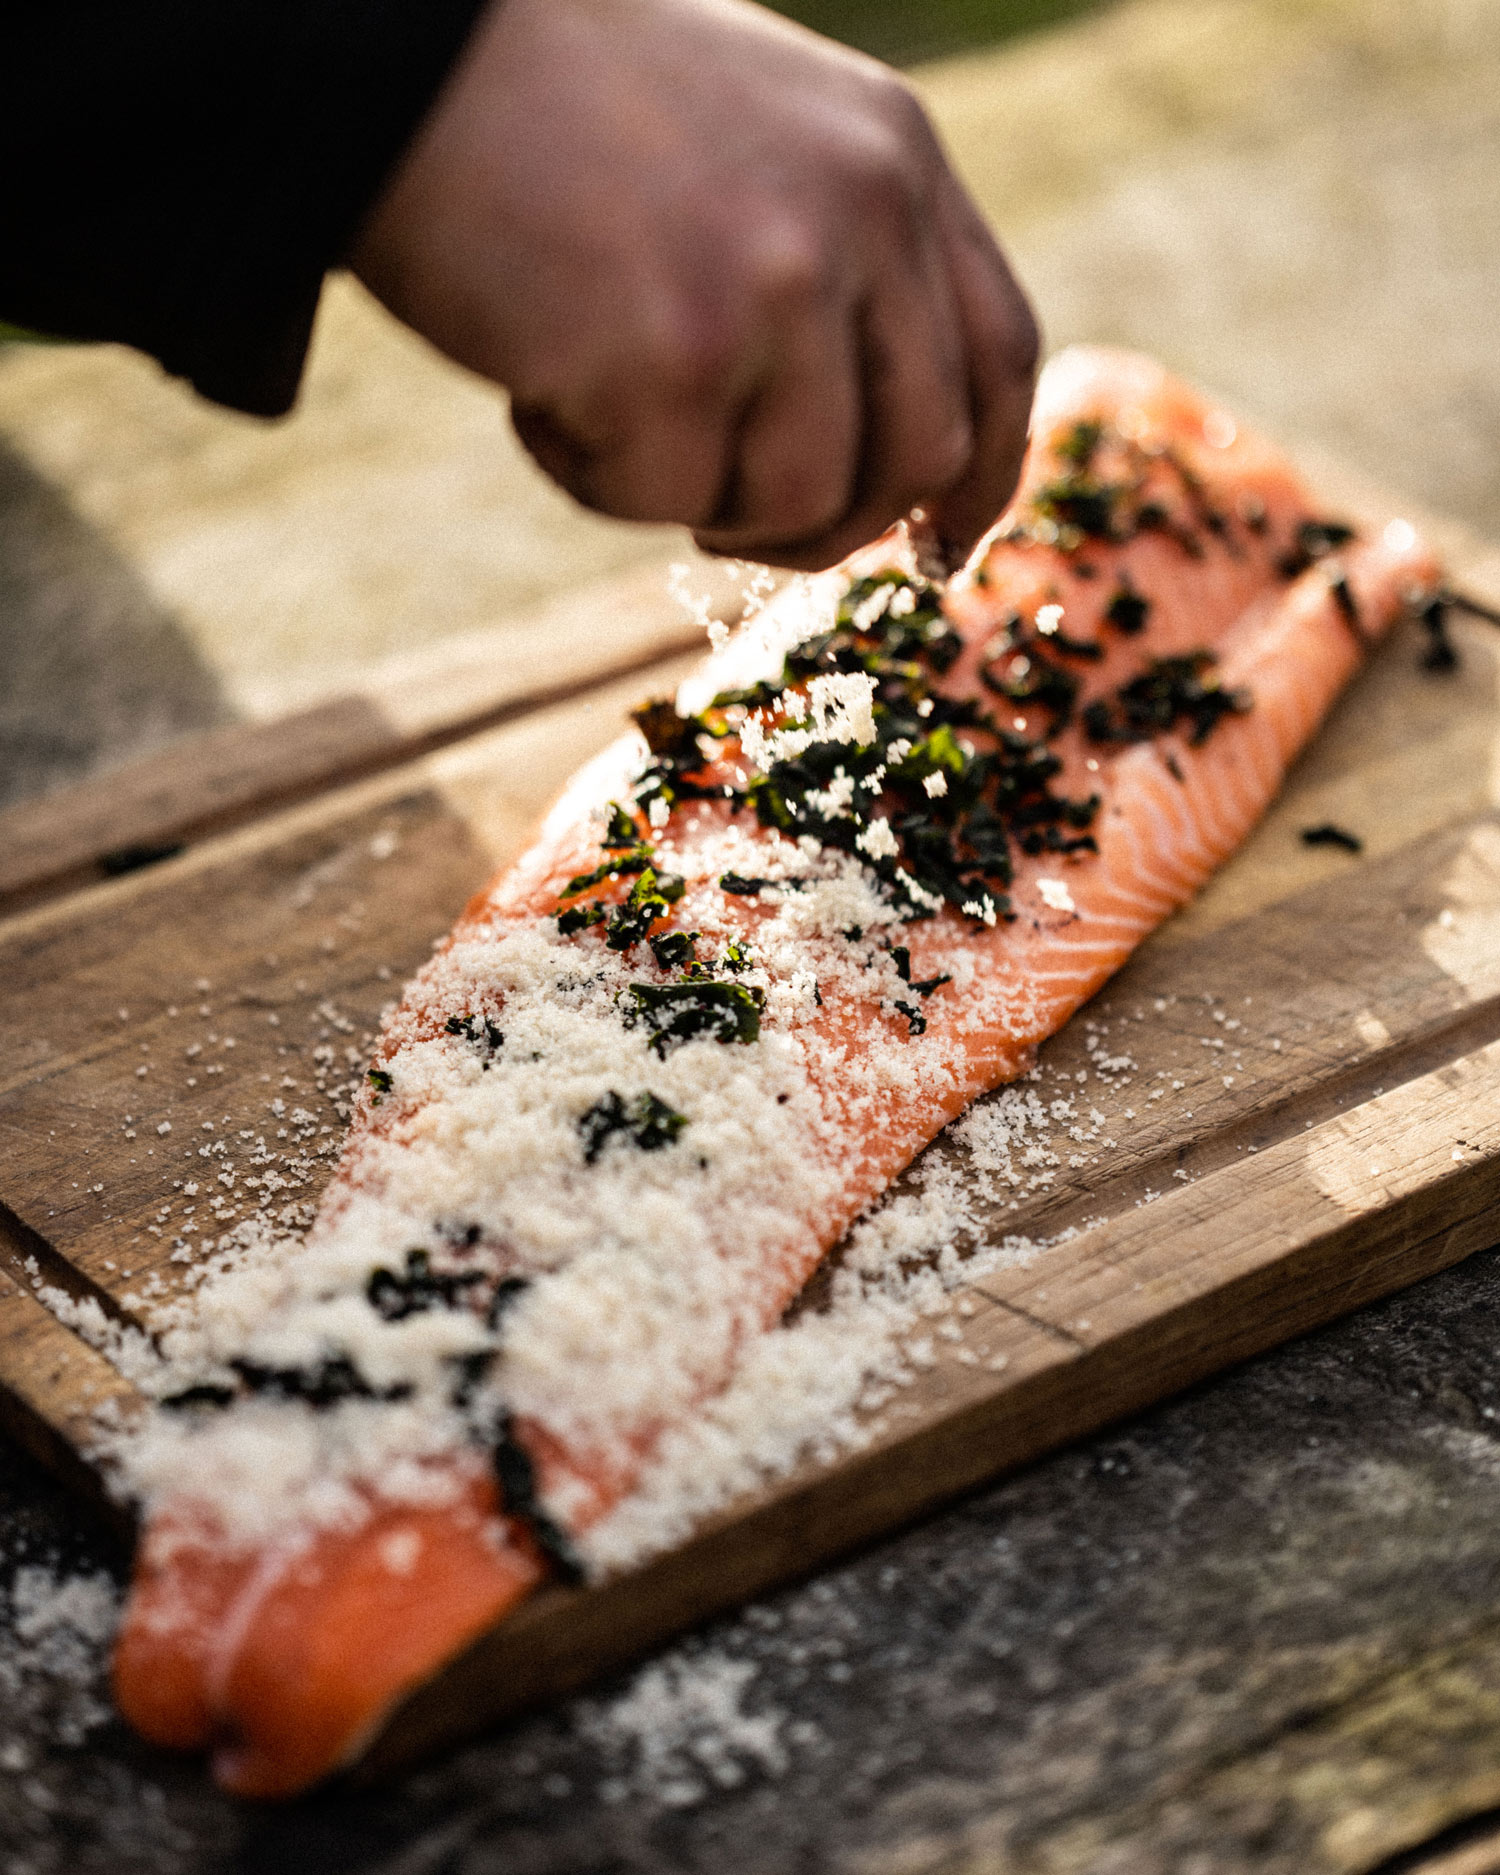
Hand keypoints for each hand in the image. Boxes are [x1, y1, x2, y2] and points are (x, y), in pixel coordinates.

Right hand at [350, 0, 1039, 570]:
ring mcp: (774, 283)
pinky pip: (664, 499)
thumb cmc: (554, 108)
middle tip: (727, 521)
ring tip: (600, 404)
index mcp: (893, 157)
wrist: (392, 50)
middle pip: (914, 454)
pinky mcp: (674, 355)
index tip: (941, 550)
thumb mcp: (754, 143)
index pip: (998, 356)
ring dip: (692, 495)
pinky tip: (536, 387)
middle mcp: (860, 213)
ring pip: (795, 501)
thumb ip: (838, 265)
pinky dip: (591, 477)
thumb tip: (877, 460)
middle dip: (828, 523)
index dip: (983, 477)